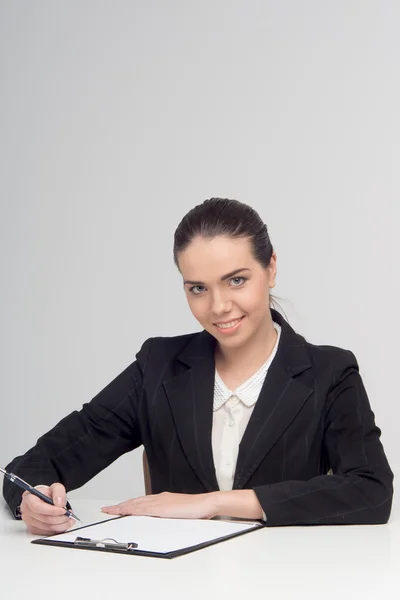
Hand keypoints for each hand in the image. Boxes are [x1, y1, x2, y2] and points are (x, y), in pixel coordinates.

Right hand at [20, 483, 75, 534]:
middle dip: (60, 518)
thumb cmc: (47, 494)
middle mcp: (26, 511)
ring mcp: (29, 521)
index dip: (52, 510)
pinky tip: (63, 523)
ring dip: (61, 524)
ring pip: (47, 527)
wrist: (43, 499)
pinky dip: (58, 529)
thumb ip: (58, 491)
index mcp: (29, 498)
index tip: (63, 510)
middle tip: (69, 514)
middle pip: (44, 519)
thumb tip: (59, 503)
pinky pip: (47, 532)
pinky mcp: (33, 529)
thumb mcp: (55, 487)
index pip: (38, 507)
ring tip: (68, 518)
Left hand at [101, 491, 218, 519]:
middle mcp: (159, 498)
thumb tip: (161, 519)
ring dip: (123, 508)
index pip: (140, 502)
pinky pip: (144, 509)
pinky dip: (133, 510)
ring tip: (111, 511)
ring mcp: (160, 502)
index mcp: (162, 499)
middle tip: (107, 509)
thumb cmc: (196, 509)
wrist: (207, 503)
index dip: (127, 505)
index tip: (117, 508)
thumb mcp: (178, 512)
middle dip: (120, 506)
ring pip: (137, 504)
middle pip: (135, 502)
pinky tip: (126, 513)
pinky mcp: (163, 508)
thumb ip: (169, 514)